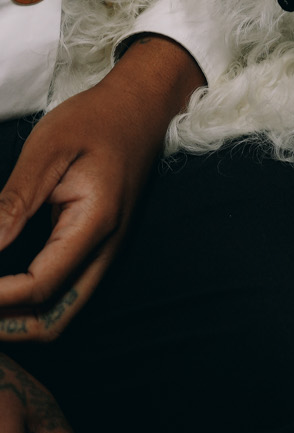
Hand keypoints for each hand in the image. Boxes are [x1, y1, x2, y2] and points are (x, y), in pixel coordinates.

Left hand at [0, 37, 201, 341]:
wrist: (141, 106)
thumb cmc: (95, 119)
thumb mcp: (48, 148)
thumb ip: (15, 201)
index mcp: (95, 225)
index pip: (40, 286)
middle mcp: (105, 250)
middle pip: (54, 320)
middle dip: (6, 326)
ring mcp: (104, 254)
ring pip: (59, 314)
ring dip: (17, 320)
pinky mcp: (97, 249)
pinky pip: (63, 294)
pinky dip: (30, 302)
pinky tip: (3, 287)